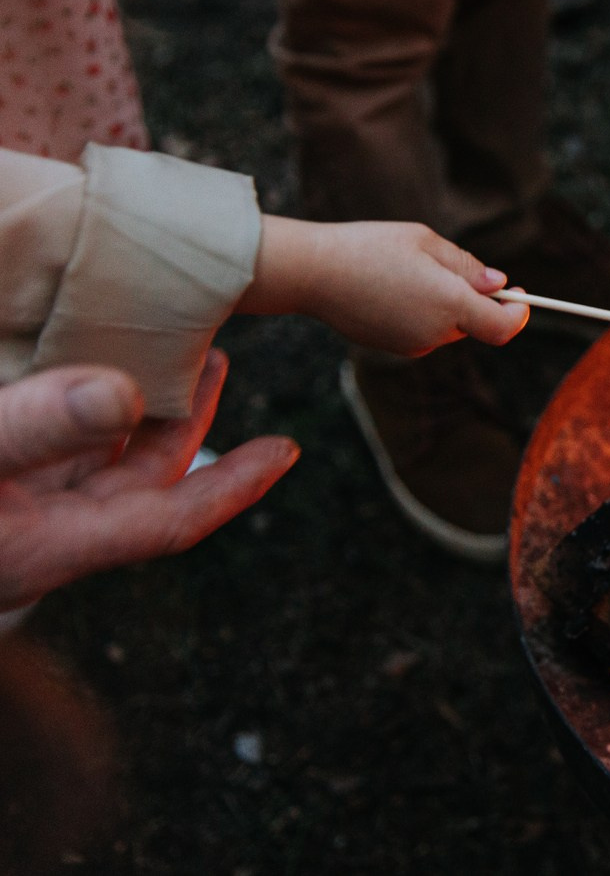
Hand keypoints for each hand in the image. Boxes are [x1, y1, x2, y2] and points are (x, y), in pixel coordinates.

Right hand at [0, 355, 298, 611]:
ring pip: (94, 463)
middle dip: (186, 423)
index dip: (234, 486)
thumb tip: (126, 394)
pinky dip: (76, 413)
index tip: (287, 450)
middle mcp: (37, 538)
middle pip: (141, 484)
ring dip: (132, 412)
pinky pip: (49, 451)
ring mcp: (10, 516)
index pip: (172, 522)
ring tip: (160, 355)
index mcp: (48, 549)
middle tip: (214, 360)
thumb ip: (38, 429)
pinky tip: (83, 373)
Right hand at [239, 218, 528, 356]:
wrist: (311, 272)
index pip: (503, 326)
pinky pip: (425, 331)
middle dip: (477, 300)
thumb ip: (467, 267)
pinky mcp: (393, 348)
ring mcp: (412, 344)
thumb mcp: (426, 242)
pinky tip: (393, 287)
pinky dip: (424, 313)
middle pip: (476, 323)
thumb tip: (500, 285)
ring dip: (447, 305)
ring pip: (450, 326)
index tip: (521, 297)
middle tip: (451, 266)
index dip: (519, 314)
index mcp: (450, 304)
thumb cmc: (370, 247)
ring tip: (411, 271)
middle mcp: (435, 332)